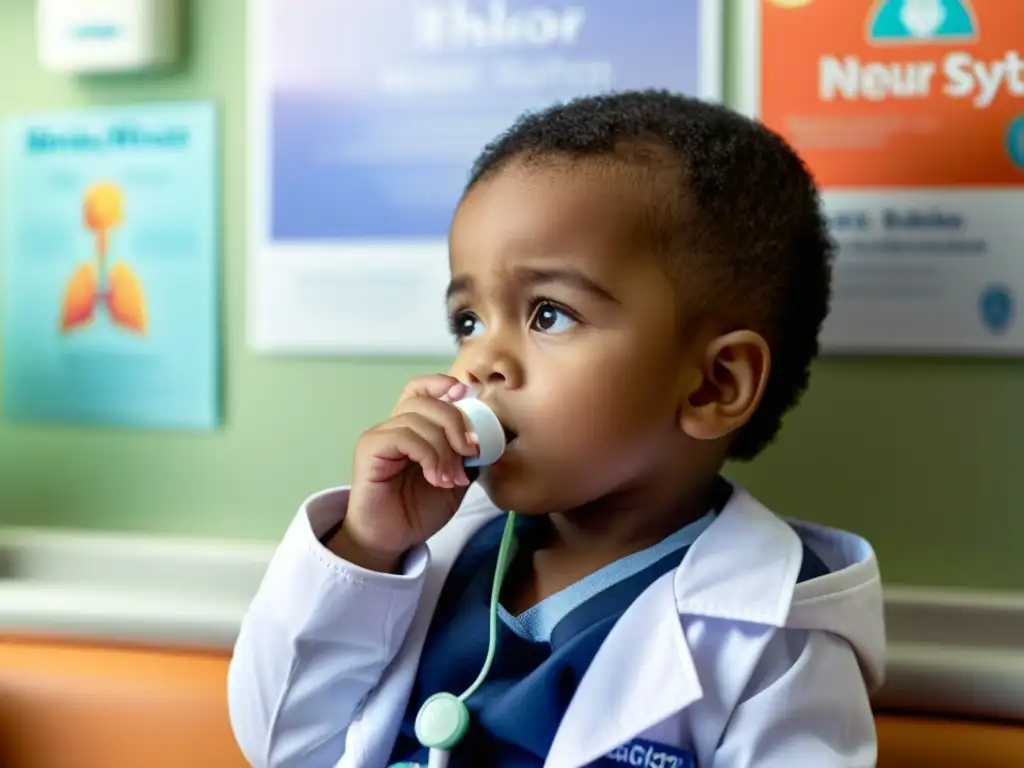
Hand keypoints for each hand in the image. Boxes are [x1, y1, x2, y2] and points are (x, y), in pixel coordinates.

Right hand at [335, 375, 478, 570]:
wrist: (392, 540)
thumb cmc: (418, 510)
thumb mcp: (455, 480)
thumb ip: (467, 456)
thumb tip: (487, 438)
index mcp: (413, 427)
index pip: (422, 388)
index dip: (442, 384)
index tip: (465, 393)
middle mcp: (394, 425)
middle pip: (427, 401)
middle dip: (456, 425)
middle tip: (469, 455)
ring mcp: (380, 436)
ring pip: (418, 419)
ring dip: (444, 449)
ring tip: (450, 478)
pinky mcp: (370, 449)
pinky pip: (404, 437)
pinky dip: (428, 455)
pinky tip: (435, 478)